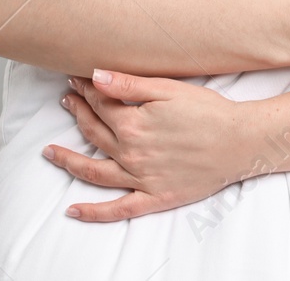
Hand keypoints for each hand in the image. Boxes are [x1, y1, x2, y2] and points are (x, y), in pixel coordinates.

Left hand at [44, 70, 254, 221]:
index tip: (77, 80)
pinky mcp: (154, 198)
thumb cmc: (209, 111)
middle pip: (93, 132)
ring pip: (94, 171)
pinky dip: (94, 213)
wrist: (240, 141)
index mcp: (133, 123)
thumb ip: (129, 84)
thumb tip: (95, 76)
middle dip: (77, 113)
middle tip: (67, 101)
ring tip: (50, 152)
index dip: (86, 90)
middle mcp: (131, 153)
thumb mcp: (169, 89)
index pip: (100, 103)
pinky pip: (118, 209)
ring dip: (68, 161)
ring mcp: (141, 178)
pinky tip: (73, 211)